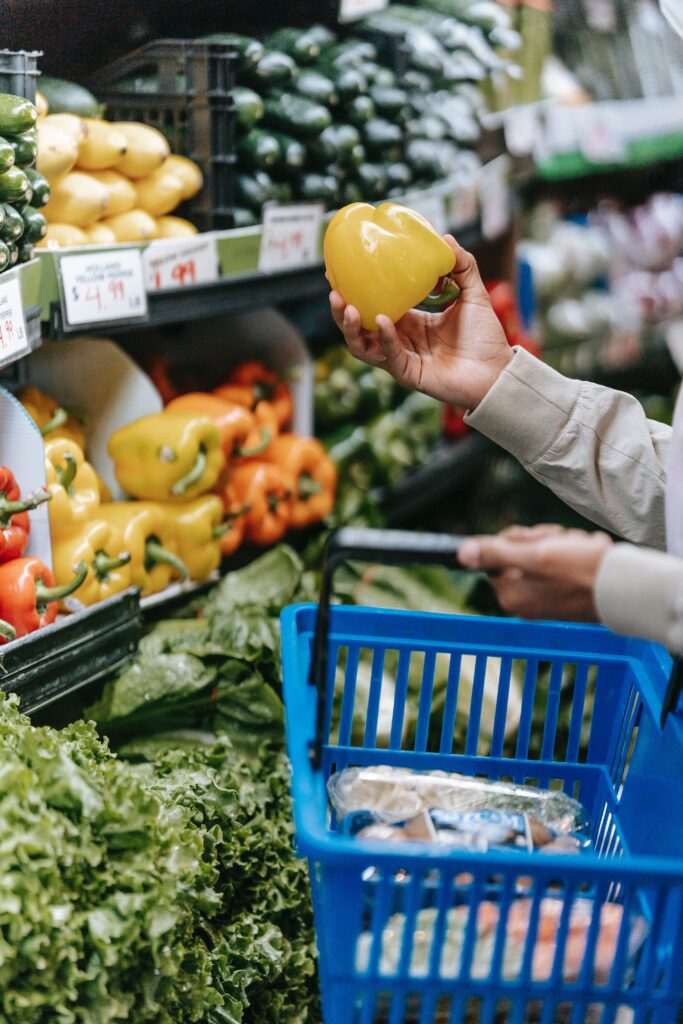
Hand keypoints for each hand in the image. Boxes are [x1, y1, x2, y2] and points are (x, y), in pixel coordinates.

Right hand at [329, 236, 511, 409]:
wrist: (498, 370)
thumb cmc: (485, 338)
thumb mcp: (473, 294)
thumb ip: (462, 266)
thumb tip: (446, 238)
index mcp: (409, 323)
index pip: (373, 306)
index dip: (356, 292)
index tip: (340, 272)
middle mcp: (400, 341)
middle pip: (359, 328)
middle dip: (341, 312)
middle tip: (334, 291)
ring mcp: (401, 359)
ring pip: (363, 347)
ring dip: (351, 328)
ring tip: (347, 307)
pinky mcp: (409, 374)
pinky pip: (390, 356)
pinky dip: (385, 338)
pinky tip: (382, 320)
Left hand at [458, 524, 612, 621]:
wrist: (625, 588)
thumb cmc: (580, 570)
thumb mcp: (534, 555)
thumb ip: (496, 553)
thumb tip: (460, 554)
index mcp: (510, 595)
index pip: (496, 553)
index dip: (517, 538)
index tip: (536, 539)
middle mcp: (523, 601)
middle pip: (518, 553)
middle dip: (541, 540)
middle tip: (561, 544)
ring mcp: (543, 599)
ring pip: (541, 553)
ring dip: (559, 543)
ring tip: (578, 549)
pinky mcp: (563, 595)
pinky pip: (559, 564)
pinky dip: (572, 554)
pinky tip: (586, 556)